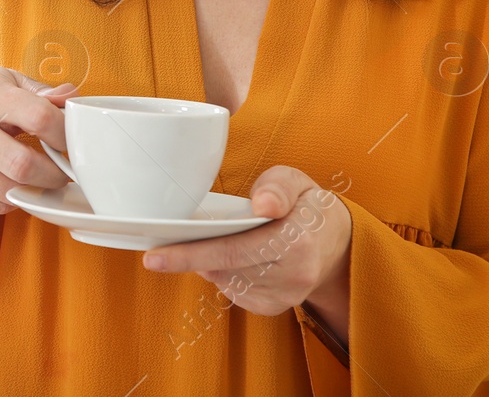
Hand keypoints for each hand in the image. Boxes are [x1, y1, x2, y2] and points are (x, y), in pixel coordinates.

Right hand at [0, 68, 78, 213]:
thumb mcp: (7, 81)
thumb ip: (42, 91)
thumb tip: (72, 98)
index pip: (39, 118)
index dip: (63, 134)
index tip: (69, 142)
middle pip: (22, 165)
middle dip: (53, 175)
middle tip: (62, 172)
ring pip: (7, 191)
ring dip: (33, 191)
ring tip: (40, 179)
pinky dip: (10, 200)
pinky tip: (13, 185)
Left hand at [140, 165, 351, 317]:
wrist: (335, 244)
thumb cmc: (306, 206)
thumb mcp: (295, 181)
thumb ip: (277, 187)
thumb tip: (263, 204)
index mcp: (297, 241)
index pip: (233, 251)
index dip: (189, 254)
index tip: (153, 257)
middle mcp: (293, 276)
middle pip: (223, 268)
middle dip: (191, 254)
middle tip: (165, 241)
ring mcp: (285, 297)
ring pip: (224, 281)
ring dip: (208, 261)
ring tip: (211, 239)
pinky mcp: (274, 308)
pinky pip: (232, 292)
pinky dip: (222, 273)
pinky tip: (229, 257)